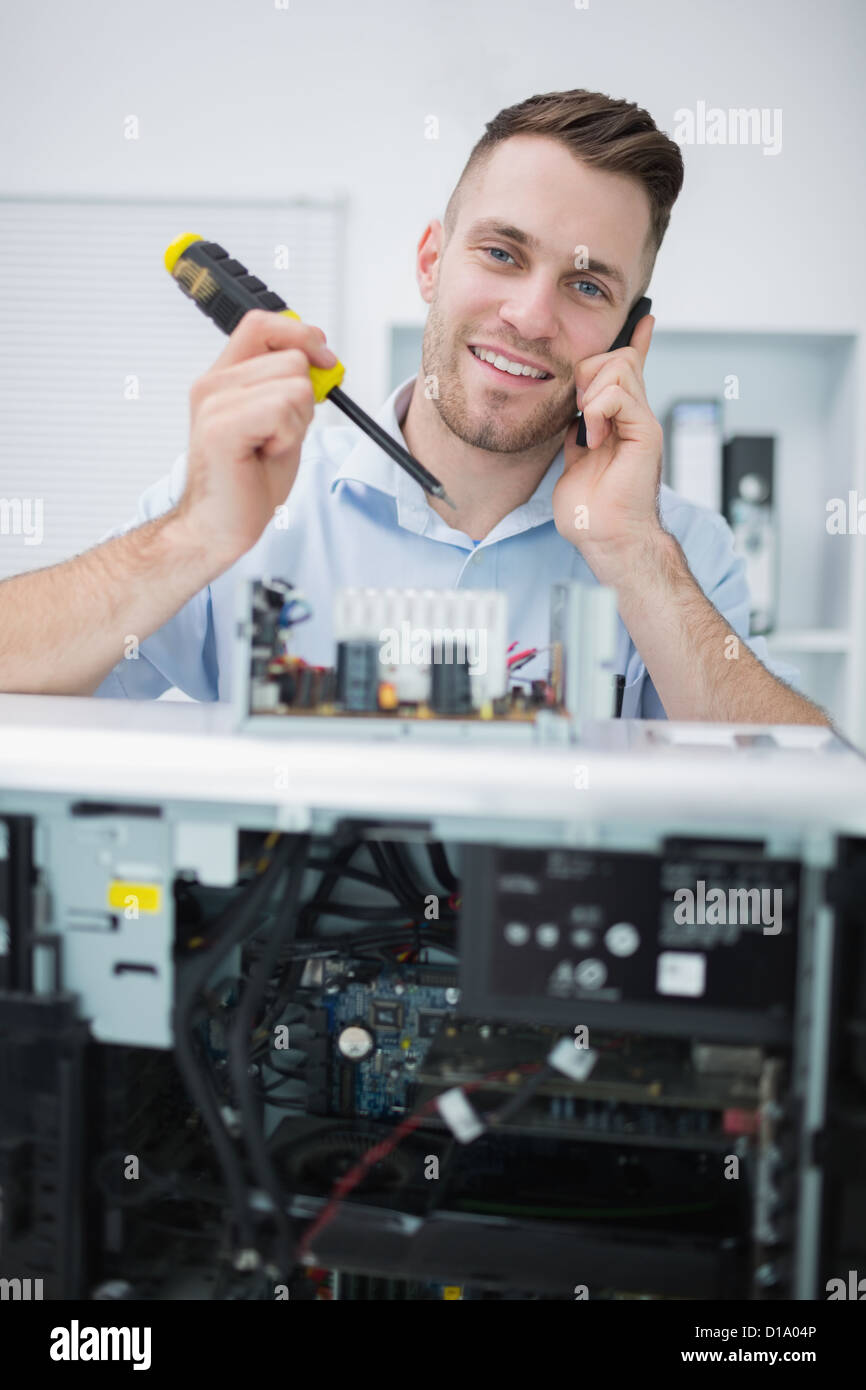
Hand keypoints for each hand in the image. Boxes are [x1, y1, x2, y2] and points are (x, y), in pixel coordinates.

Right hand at [175, 309, 337, 562]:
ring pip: (294, 385)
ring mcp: (212, 403)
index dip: (301, 335)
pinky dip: (288, 436)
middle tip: (278, 436)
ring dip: (296, 424)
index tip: (324, 360)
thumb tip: (320, 356)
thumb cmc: (249, 480)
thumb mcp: (281, 422)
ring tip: (268, 448)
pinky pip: (282, 409)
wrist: (220, 526)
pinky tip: (265, 455)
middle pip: (292, 359)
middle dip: (304, 401)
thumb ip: (292, 386)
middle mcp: (212, 384)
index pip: (262, 323)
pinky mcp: (220, 427)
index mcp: (223, 377)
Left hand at [552, 313, 665, 585]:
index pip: (632, 369)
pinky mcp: (646, 430)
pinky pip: (618, 393)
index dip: (637, 343)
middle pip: (617, 358)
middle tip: (579, 413)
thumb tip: (572, 413)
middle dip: (588, 373)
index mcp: (621, 421)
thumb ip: (577, 431)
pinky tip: (595, 439)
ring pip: (618, 366)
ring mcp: (643, 421)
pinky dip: (598, 411)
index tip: (644, 321)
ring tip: (589, 431)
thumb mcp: (574, 458)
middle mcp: (636, 416)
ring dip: (591, 395)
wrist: (607, 537)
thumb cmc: (591, 510)